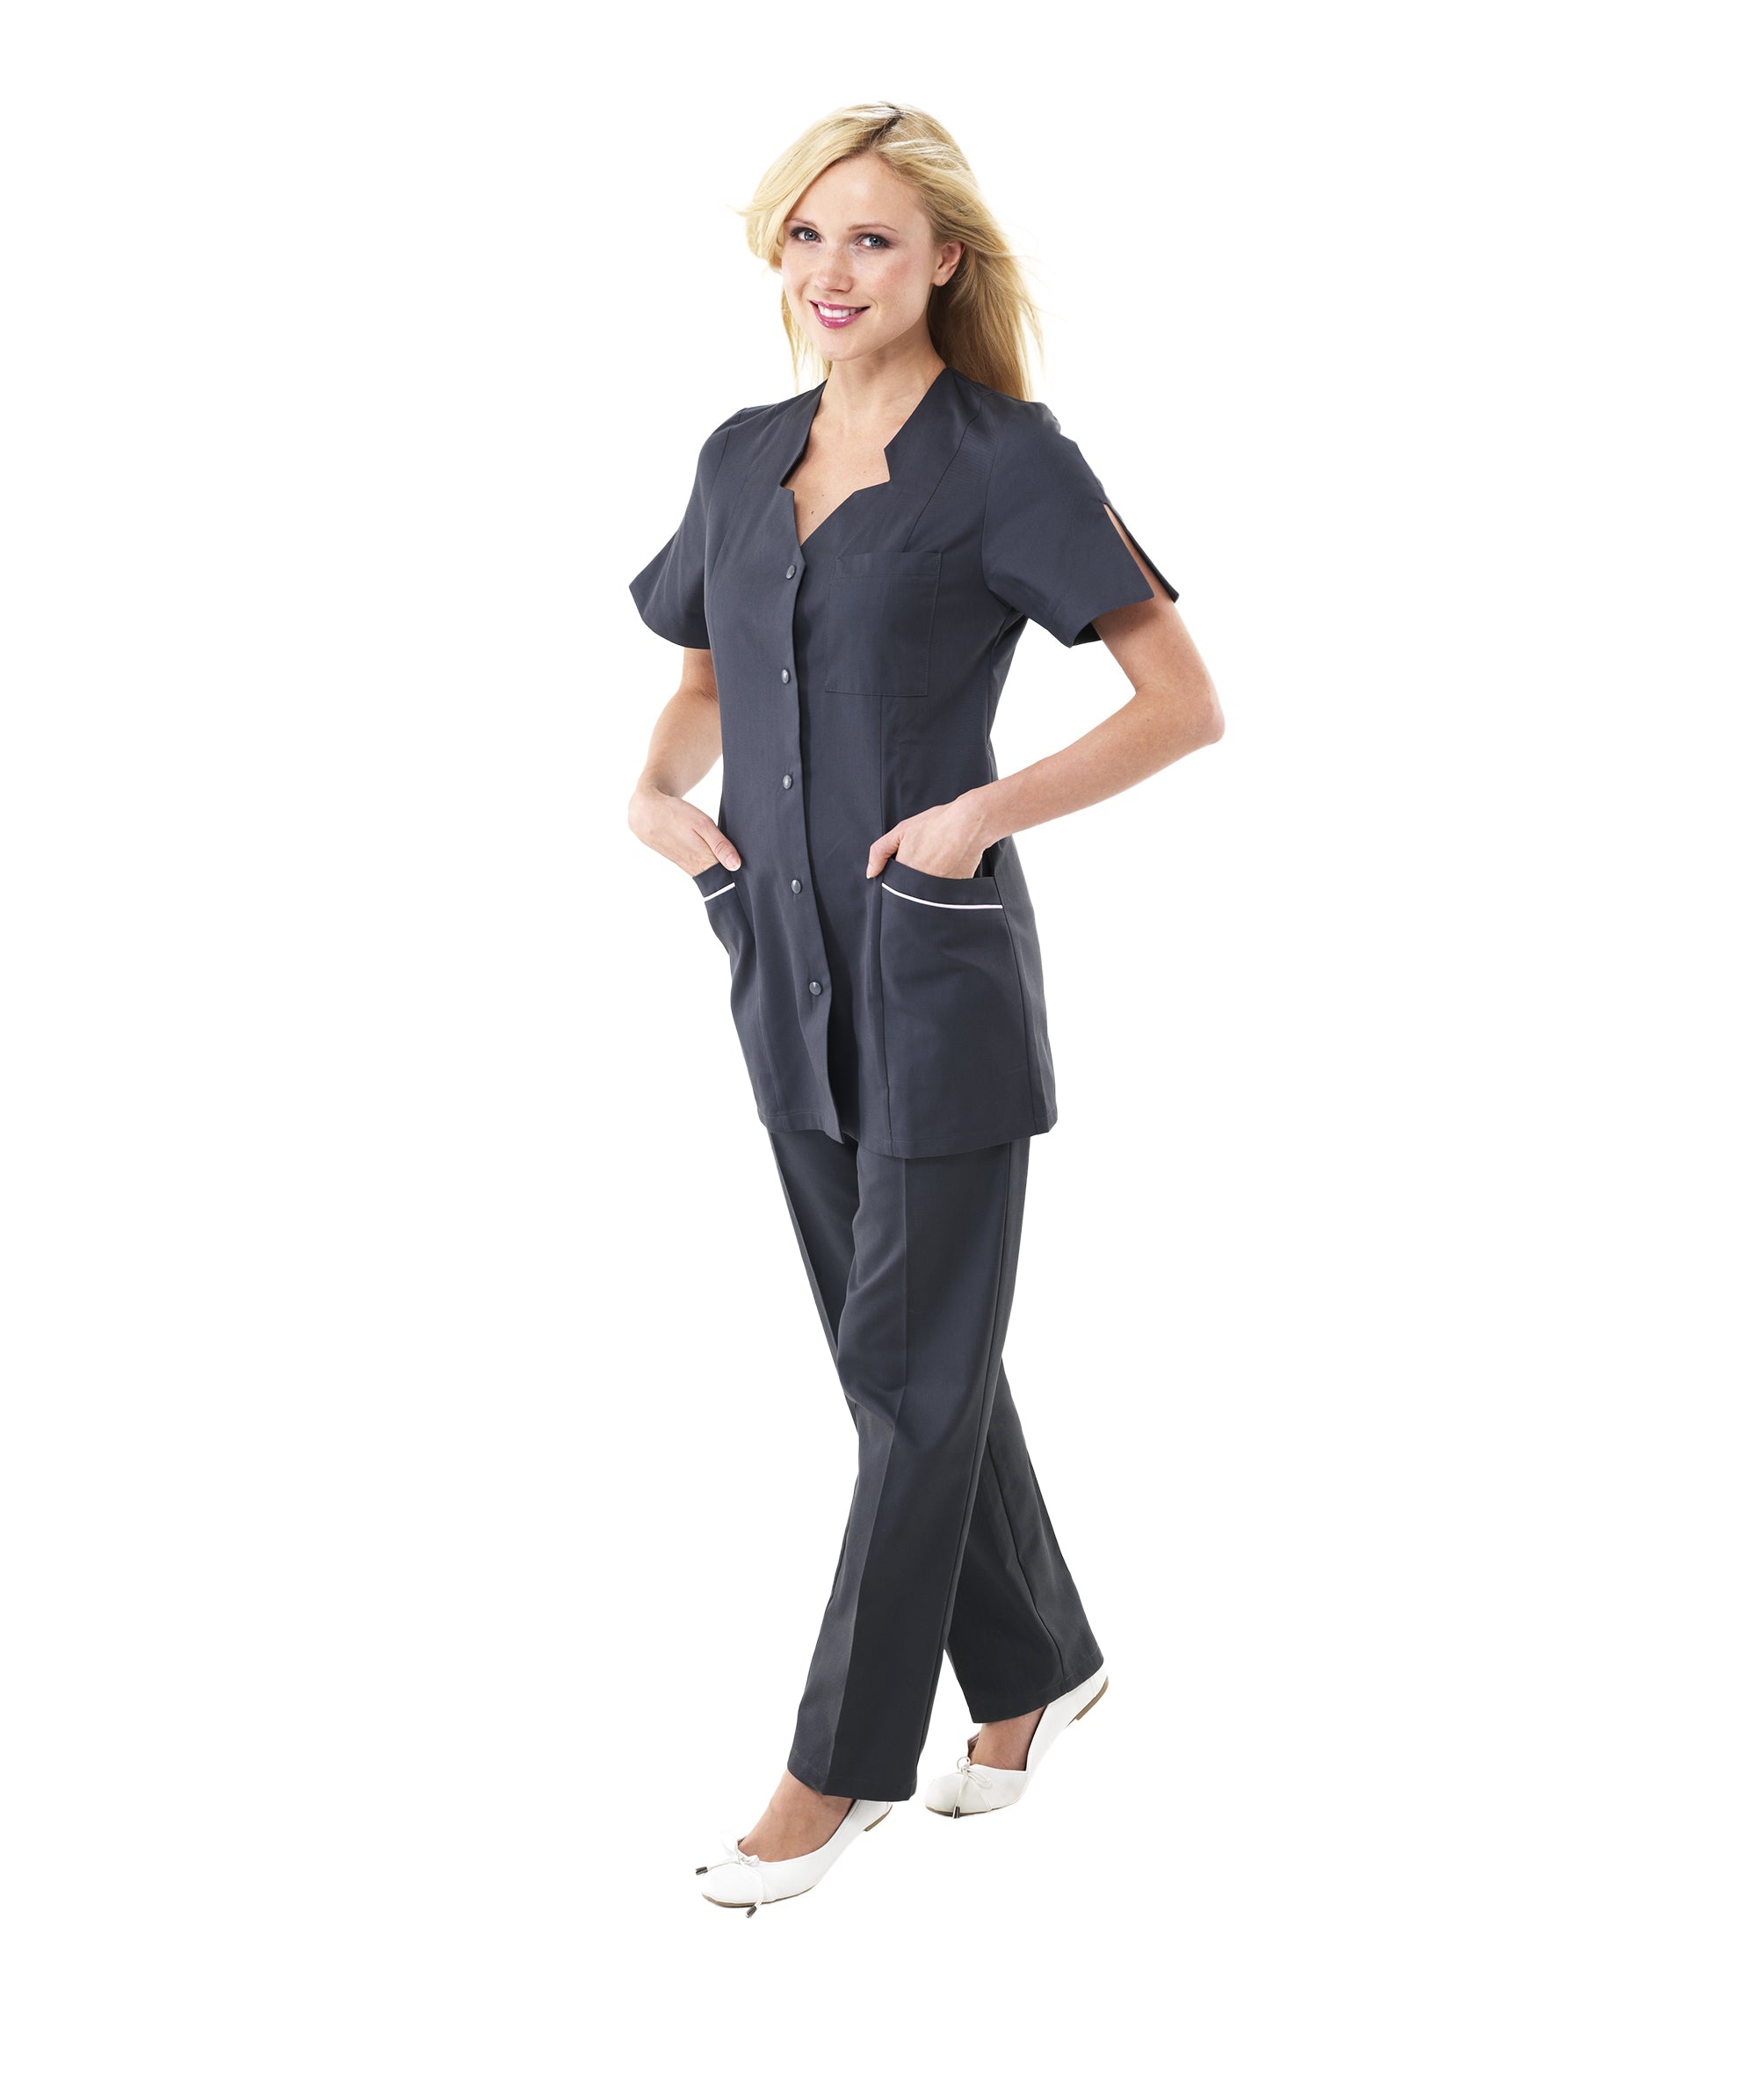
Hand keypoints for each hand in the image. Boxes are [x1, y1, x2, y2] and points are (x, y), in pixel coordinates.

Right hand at [627, 784, 741, 877]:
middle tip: (743, 870)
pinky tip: (714, 859)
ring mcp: (686, 867)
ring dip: (720, 870)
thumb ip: (720, 845)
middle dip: (731, 876)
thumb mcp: (701, 824)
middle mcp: (694, 868)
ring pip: (709, 874)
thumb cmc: (675, 813)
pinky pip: (700, 869)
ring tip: (730, 862)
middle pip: (719, 879)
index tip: (749, 876)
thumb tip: (735, 865)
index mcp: (702, 860)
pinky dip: (708, 865)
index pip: (726, 879)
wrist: (645, 812)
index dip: (738, 879)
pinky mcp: (681, 863)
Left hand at [866, 798, 990, 881]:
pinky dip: (944, 882)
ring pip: (927, 894)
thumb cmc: (937, 824)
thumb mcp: (901, 830)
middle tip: (925, 859)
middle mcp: (921, 885)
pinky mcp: (956, 891)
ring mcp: (939, 890)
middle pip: (910, 892)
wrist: (970, 823)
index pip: (894, 887)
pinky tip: (949, 864)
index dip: (898, 878)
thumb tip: (870, 873)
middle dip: (913, 881)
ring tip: (938, 860)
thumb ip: (880, 852)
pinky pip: (944, 893)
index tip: (907, 865)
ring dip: (929, 882)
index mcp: (905, 872)